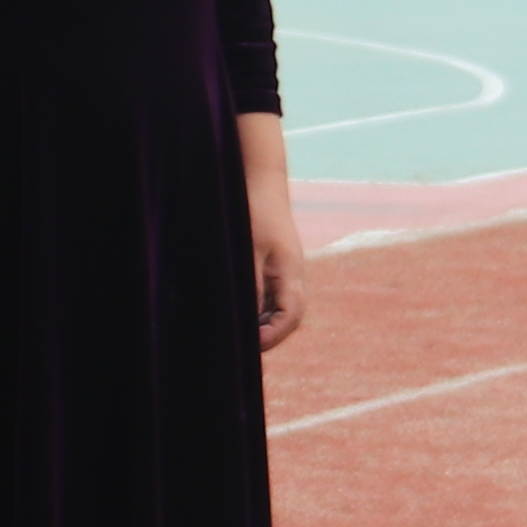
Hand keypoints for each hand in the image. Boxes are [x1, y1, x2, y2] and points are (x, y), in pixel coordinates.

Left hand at [248, 161, 310, 352]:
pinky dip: (256, 307)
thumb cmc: (253, 211)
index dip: (274, 335)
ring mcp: (284, 270)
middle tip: (240, 347)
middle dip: (268, 335)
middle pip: (288, 317)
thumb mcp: (248, 250)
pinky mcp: (273, 263)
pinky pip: (269, 294)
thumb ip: (251, 286)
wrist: (259, 179)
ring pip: (278, 307)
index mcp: (291, 272)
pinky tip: (236, 309)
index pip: (292, 316)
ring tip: (235, 332)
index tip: (251, 345)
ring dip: (261, 322)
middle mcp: (292, 275)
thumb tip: (247, 319)